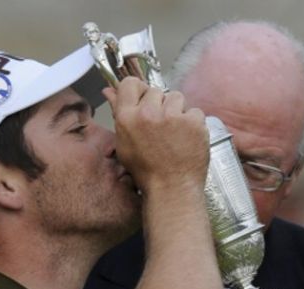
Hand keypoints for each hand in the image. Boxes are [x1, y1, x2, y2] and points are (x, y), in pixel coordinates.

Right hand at [102, 77, 207, 191]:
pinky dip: (193, 123)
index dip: (139, 90)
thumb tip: (109, 91)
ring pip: (176, 97)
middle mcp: (149, 113)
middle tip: (162, 127)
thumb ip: (118, 113)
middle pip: (156, 91)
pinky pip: (194, 111)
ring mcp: (173, 116)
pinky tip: (187, 138)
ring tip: (175, 133)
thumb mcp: (124, 143)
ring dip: (177, 111)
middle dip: (160, 105)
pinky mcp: (193, 122)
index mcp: (128, 118)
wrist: (172, 188)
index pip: (131, 83)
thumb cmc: (146, 170)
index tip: (144, 100)